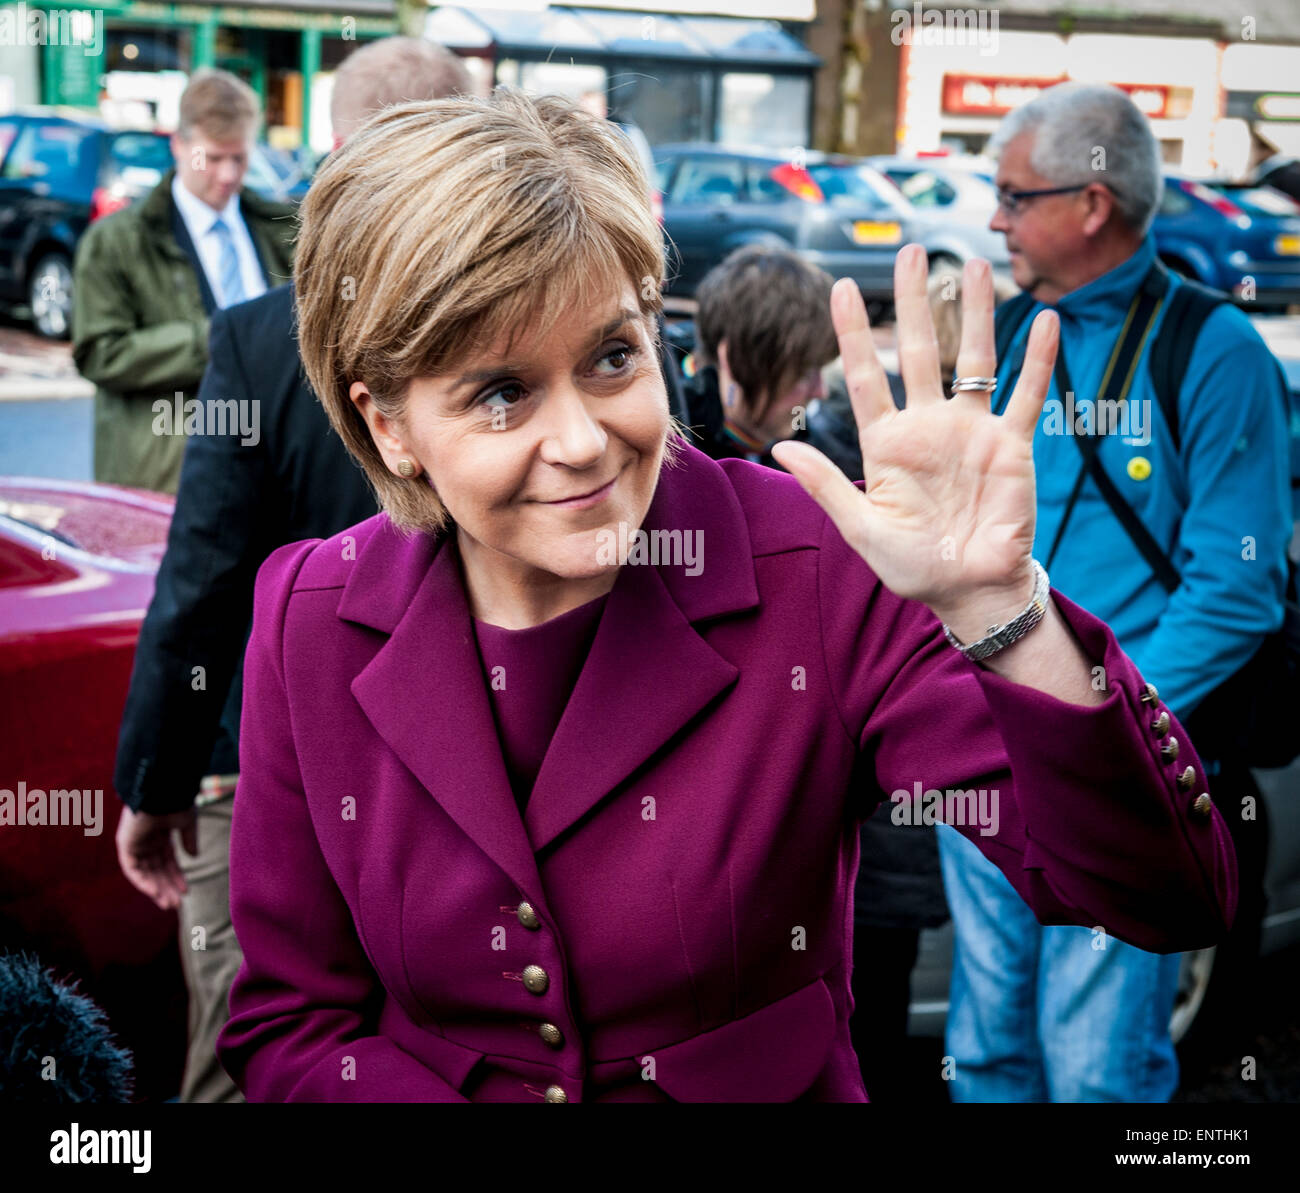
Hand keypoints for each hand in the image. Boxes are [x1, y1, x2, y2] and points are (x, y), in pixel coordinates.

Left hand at [115, 805, 198, 910]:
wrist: (163, 791)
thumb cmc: (177, 802)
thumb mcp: (188, 823)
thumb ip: (189, 839)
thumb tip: (194, 856)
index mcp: (161, 834)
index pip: (167, 861)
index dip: (176, 876)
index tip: (186, 891)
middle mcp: (146, 840)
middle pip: (155, 870)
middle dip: (166, 887)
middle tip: (176, 905)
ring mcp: (135, 843)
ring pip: (145, 872)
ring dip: (156, 889)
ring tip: (168, 904)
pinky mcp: (125, 845)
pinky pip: (133, 869)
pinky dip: (143, 882)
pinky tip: (156, 892)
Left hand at [771, 245, 1058, 638]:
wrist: (971, 591)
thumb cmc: (913, 567)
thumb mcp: (862, 529)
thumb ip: (827, 485)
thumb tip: (780, 446)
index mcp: (887, 443)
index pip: (867, 376)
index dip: (855, 333)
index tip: (843, 288)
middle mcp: (928, 427)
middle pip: (920, 351)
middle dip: (915, 303)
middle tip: (910, 252)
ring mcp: (971, 431)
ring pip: (973, 359)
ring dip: (974, 314)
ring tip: (972, 266)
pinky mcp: (1010, 446)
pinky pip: (1026, 395)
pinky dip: (1036, 360)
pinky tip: (1042, 320)